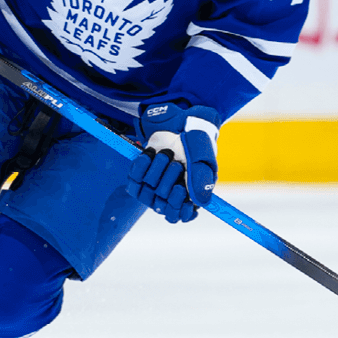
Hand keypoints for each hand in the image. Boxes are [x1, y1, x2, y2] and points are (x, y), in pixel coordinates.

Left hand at [128, 102, 219, 222]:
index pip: (178, 216)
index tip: (181, 189)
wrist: (179, 122)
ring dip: (156, 172)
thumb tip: (199, 202)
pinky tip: (149, 154)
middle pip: (162, 205)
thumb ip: (202, 179)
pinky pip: (133, 181)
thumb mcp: (203, 158)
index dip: (178, 209)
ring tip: (166, 154)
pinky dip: (140, 166)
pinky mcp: (139, 176)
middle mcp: (170, 194)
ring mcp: (153, 186)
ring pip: (146, 194)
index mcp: (189, 196)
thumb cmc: (195, 142)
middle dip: (169, 181)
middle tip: (177, 163)